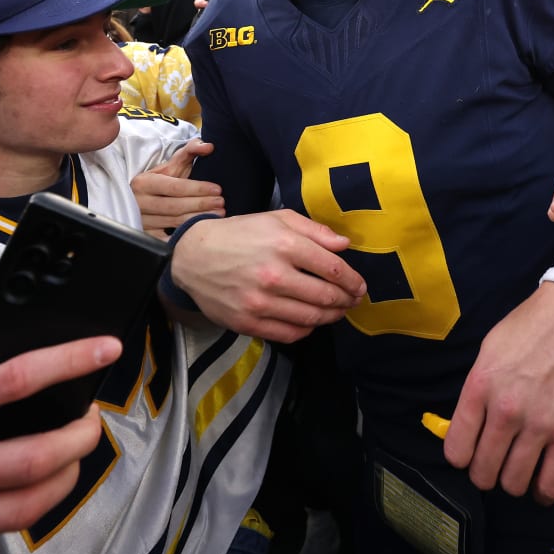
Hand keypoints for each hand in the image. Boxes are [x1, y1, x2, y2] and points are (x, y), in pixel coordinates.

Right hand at [0, 336, 118, 553]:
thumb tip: (6, 348)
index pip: (14, 379)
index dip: (68, 361)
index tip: (103, 349)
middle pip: (37, 455)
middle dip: (81, 436)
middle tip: (91, 422)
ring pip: (28, 504)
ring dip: (65, 478)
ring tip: (70, 459)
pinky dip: (18, 508)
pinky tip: (22, 492)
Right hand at [131, 139, 222, 236]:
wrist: (147, 196)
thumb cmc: (165, 179)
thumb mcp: (174, 163)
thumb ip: (191, 149)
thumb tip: (209, 146)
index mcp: (144, 182)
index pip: (174, 187)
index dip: (198, 188)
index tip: (217, 189)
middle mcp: (139, 202)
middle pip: (174, 206)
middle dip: (201, 204)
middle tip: (221, 203)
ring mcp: (141, 219)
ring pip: (173, 221)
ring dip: (198, 218)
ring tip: (218, 214)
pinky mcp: (146, 234)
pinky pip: (168, 237)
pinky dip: (185, 234)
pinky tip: (201, 230)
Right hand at [171, 211, 366, 342]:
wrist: (193, 256)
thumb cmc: (239, 234)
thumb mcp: (276, 219)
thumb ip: (314, 230)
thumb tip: (345, 245)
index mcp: (285, 245)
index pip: (333, 269)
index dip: (353, 281)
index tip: (360, 286)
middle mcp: (274, 275)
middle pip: (326, 296)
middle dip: (346, 300)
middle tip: (352, 300)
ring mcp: (260, 302)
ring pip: (311, 318)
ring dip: (331, 317)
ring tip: (337, 311)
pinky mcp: (248, 323)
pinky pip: (289, 334)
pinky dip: (306, 330)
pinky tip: (311, 322)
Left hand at [443, 282, 553, 505]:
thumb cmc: (529, 330)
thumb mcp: (487, 353)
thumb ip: (475, 392)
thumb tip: (465, 429)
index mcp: (480, 387)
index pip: (456, 450)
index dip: (461, 457)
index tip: (470, 454)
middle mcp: (506, 410)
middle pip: (483, 473)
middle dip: (485, 474)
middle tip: (495, 464)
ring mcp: (540, 425)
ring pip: (514, 483)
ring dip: (513, 481)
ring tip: (519, 470)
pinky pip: (550, 485)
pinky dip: (542, 493)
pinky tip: (541, 486)